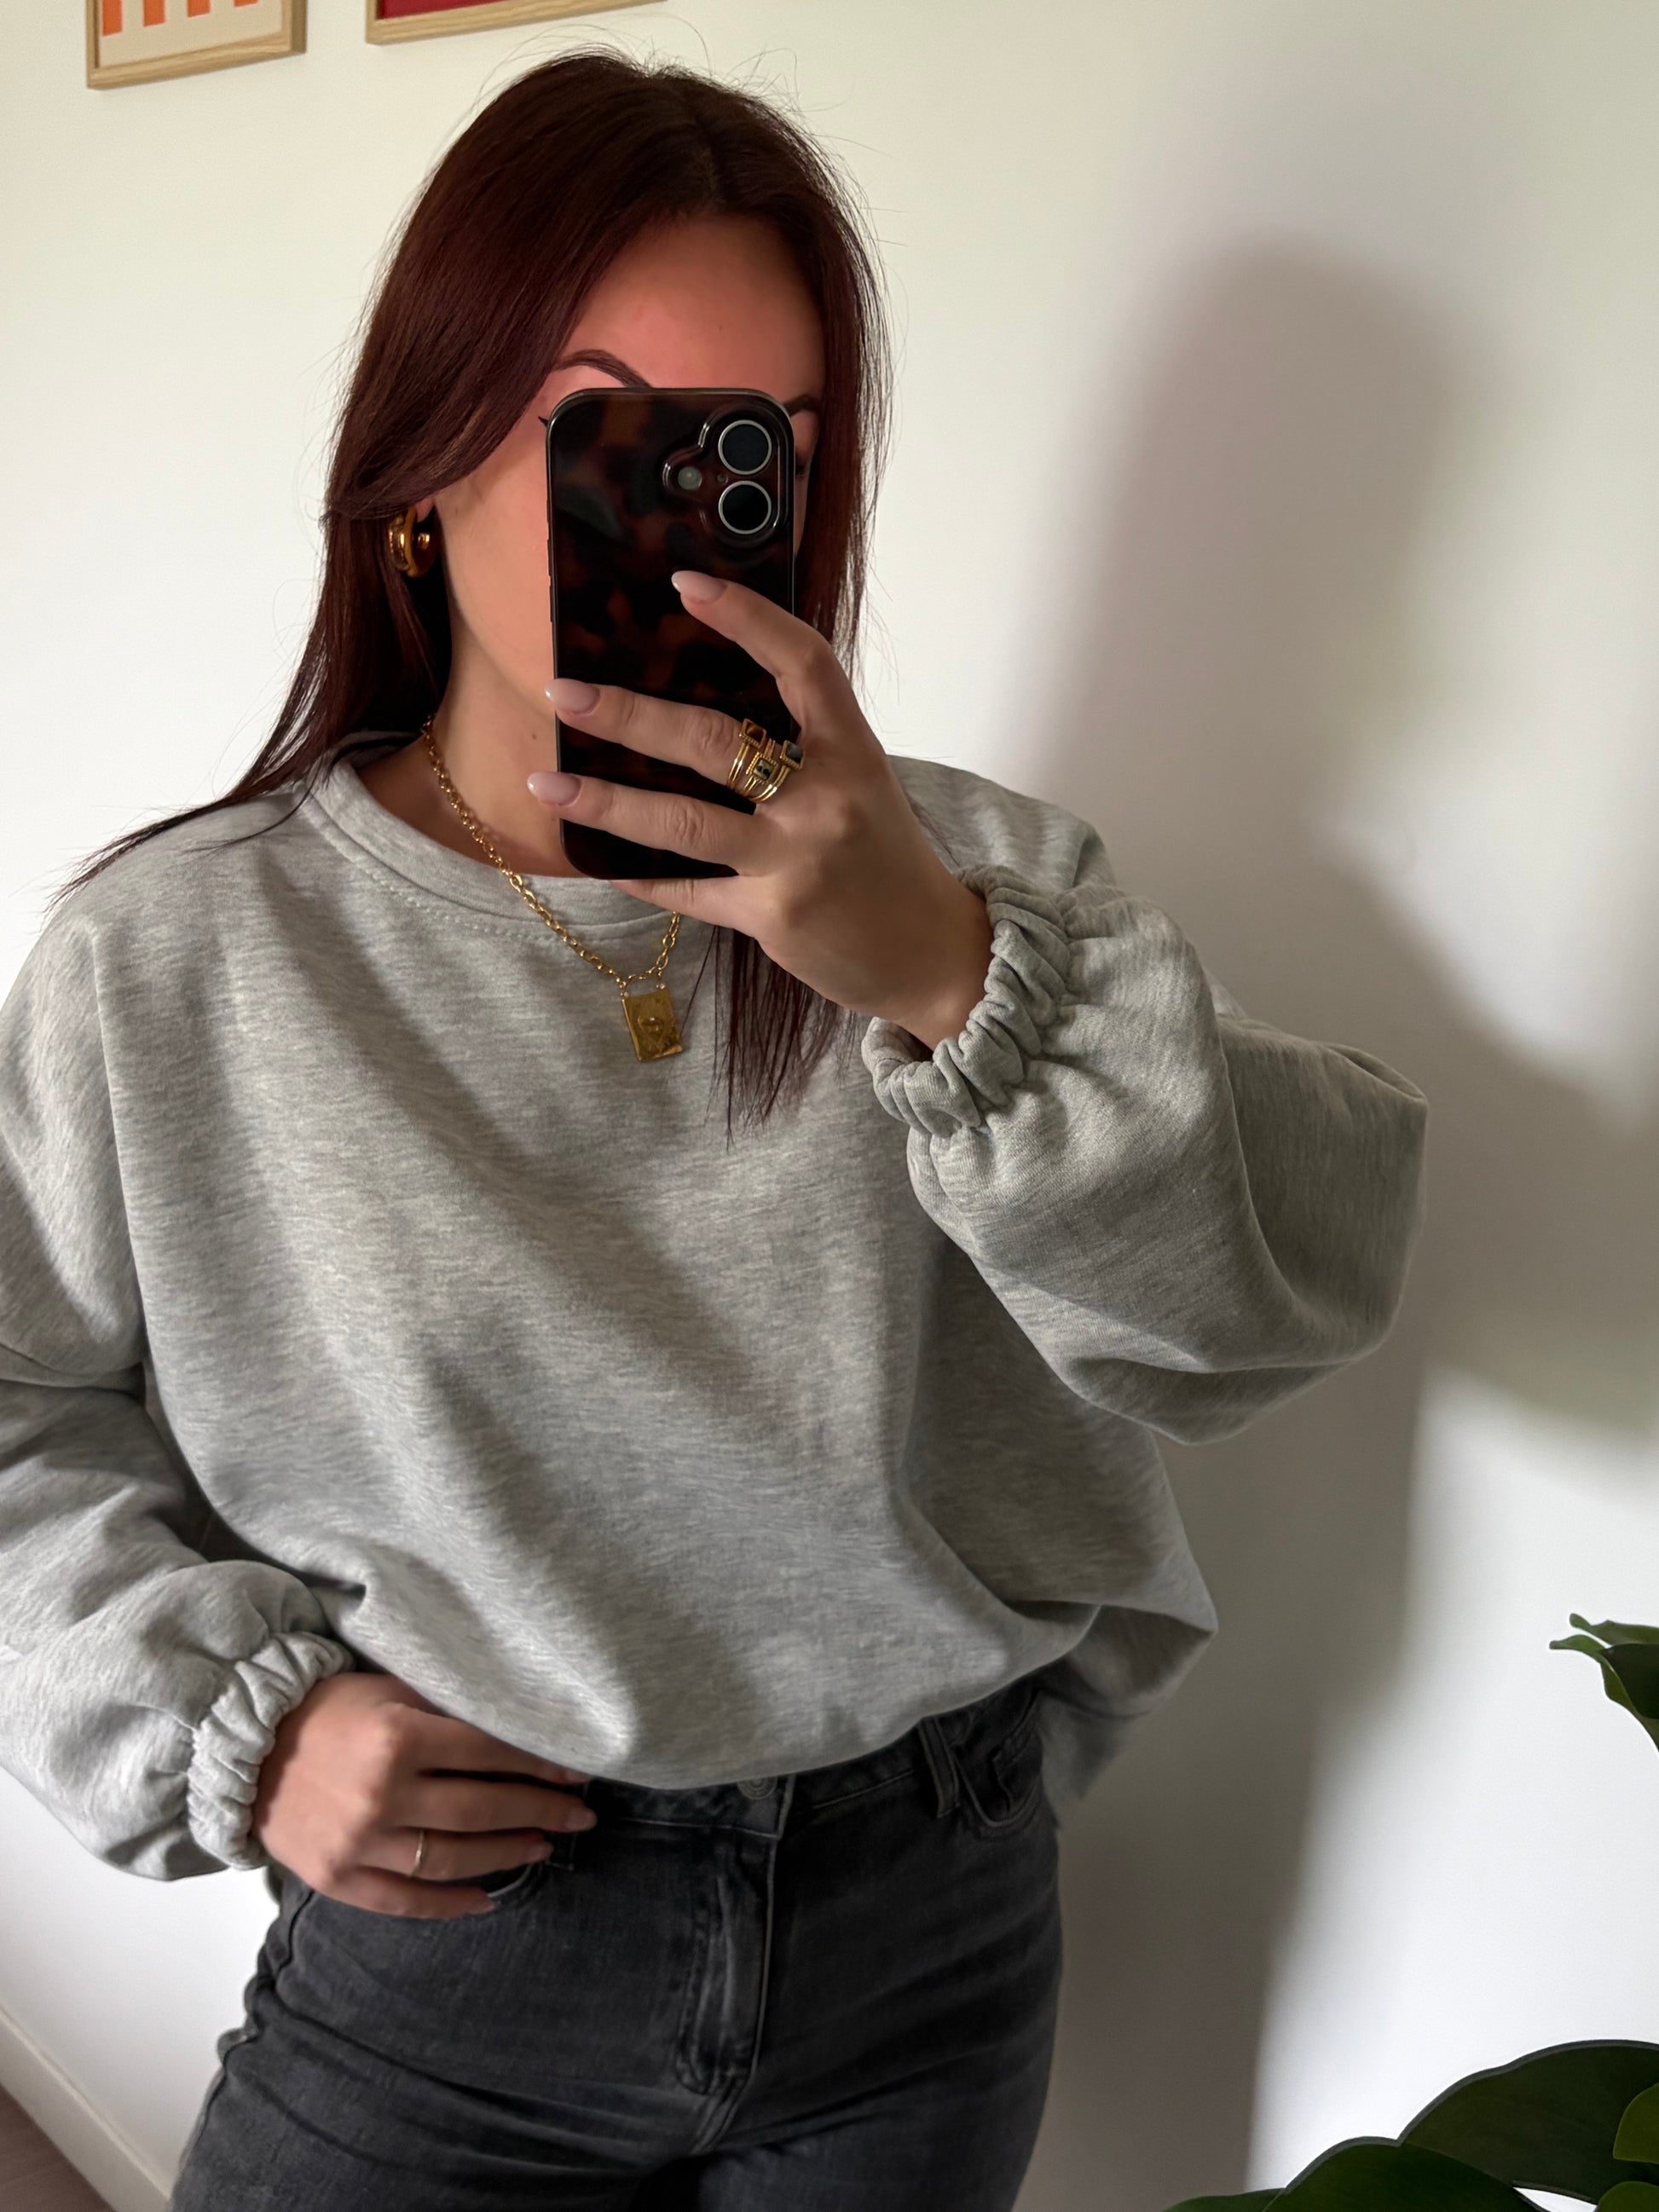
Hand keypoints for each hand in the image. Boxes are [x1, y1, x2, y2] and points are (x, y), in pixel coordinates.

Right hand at [249, 1672, 596, 1919]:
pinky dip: (450, 1904)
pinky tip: (487, 1898)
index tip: (577, 1772)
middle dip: (540, 1812)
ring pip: (453, 1858)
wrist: (244, 1746)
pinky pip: (406, 1900)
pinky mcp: (338, 1879)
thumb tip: (517, 1728)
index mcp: (398, 1737)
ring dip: (507, 1855)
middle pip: (482, 1810)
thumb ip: (445, 1713)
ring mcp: (359, 1842)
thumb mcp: (389, 1692)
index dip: (539, 1764)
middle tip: (580, 1817)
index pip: (489, 1754)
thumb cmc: (327, 1709)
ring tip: (543, 1847)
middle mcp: (382, 1794)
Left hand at [532, 572, 994, 1050]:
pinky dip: (640, 876)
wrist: (933, 956)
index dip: (746, 617)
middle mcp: (824, 801)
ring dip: (606, 801)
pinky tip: (597, 861)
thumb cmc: (887, 861)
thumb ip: (804, 747)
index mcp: (853, 752)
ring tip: (547, 782)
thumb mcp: (862, 785)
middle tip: (565, 692)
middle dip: (631, 715)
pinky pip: (687, 892)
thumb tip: (707, 703)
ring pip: (683, 824)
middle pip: (715, 744)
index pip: (802, 664)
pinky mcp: (769, 917)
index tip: (684, 584)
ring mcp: (794, 862)